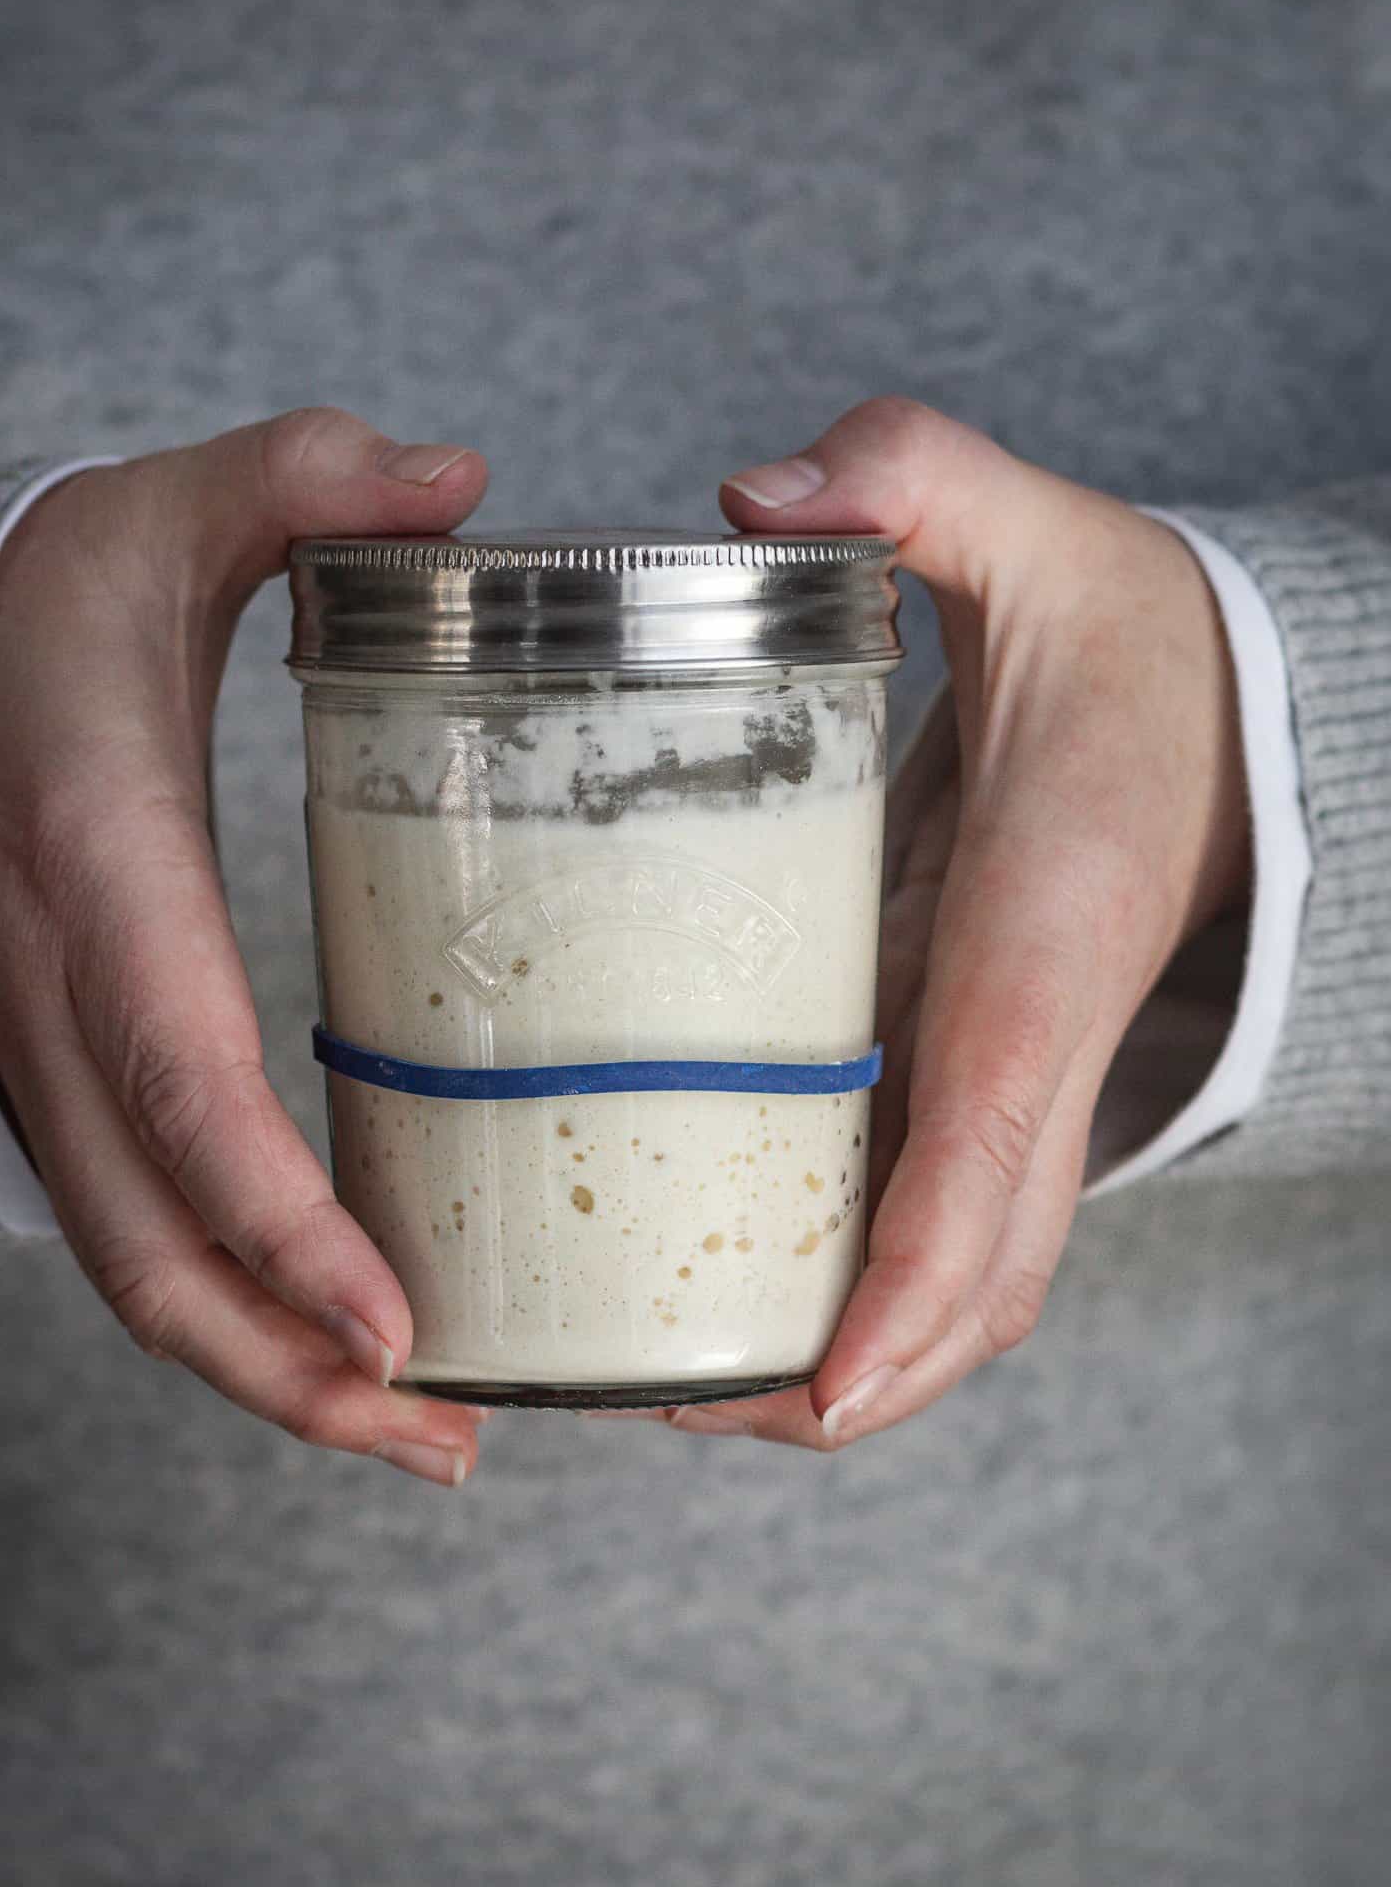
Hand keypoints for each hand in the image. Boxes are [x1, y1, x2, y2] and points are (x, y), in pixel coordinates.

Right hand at [0, 409, 489, 1485]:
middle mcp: (54, 994)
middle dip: (286, 1365)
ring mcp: (42, 1055)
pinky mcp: (64, 1077)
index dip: (273, 1211)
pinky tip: (342, 1340)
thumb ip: (302, 479)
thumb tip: (458, 477)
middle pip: (150, 1238)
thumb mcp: (161, 513)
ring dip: (266, 1375)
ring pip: (133, 1265)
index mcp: (94, 864)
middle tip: (445, 1436)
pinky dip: (235, 1311)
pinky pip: (138, 1226)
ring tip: (423, 1430)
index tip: (392, 1320)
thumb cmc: (38, 607)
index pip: (177, 1072)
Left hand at [666, 397, 1247, 1448]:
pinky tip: (723, 1298)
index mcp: (1045, 932)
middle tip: (668, 1407)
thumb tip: (756, 497)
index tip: (825, 1383)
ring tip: (666, 1392)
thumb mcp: (1026, 530)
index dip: (912, 1273)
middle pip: (979, 1271)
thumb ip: (907, 480)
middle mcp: (1043, 1040)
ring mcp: (1022, 1079)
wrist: (1220, 711)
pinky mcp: (988, 1076)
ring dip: (842, 1362)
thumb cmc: (1126, 643)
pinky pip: (930, 1220)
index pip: (992, 1131)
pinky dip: (847, 1290)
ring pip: (964, 1278)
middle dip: (848, 1374)